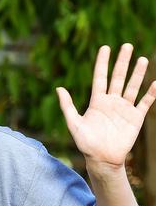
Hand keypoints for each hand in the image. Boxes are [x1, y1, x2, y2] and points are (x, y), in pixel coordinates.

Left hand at [56, 44, 155, 169]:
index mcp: (97, 102)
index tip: (105, 48)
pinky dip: (151, 93)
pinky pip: (145, 102)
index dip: (102, 63)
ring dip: (138, 73)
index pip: (100, 77)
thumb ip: (67, 106)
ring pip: (132, 86)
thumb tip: (58, 88)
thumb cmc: (86, 143)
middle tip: (127, 46)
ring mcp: (124, 109)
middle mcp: (111, 102)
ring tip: (142, 59)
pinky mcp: (136, 118)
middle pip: (118, 78)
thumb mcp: (74, 124)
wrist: (102, 159)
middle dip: (122, 62)